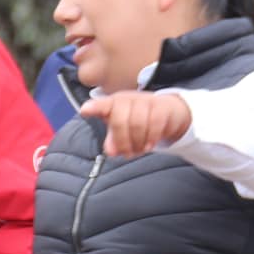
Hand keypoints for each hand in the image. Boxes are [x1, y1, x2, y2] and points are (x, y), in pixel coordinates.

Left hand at [78, 90, 192, 156]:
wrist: (168, 113)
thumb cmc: (138, 120)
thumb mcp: (123, 130)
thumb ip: (114, 140)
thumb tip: (111, 151)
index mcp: (113, 104)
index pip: (102, 105)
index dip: (94, 107)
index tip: (85, 111)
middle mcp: (128, 99)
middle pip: (119, 120)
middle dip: (122, 141)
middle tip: (127, 153)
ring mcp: (145, 100)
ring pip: (137, 123)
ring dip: (137, 142)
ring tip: (139, 149)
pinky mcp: (162, 106)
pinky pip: (155, 123)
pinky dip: (151, 137)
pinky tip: (149, 145)